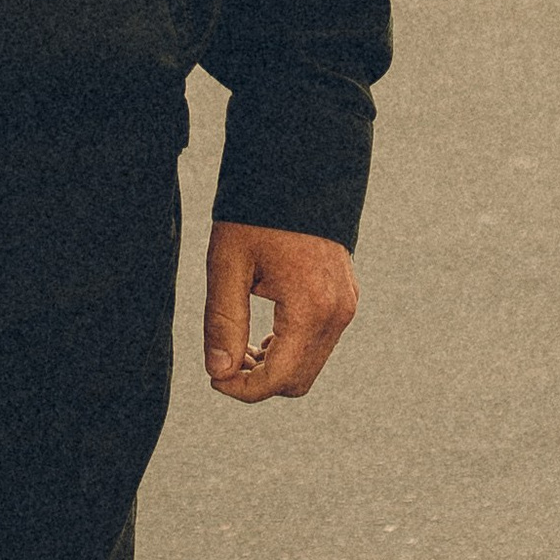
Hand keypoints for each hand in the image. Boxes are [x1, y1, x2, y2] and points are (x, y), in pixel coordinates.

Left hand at [204, 220, 356, 401]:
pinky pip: (320, 343)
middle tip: (222, 361)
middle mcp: (337, 313)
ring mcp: (346, 306)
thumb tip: (218, 372)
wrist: (299, 170)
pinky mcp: (346, 298)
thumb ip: (224, 321)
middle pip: (298, 381)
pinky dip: (290, 349)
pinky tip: (262, 332)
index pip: (279, 378)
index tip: (213, 379)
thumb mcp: (228, 263)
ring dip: (274, 366)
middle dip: (257, 381)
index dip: (243, 389)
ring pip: (310, 365)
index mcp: (311, 307)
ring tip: (238, 343)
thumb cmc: (257, 213)